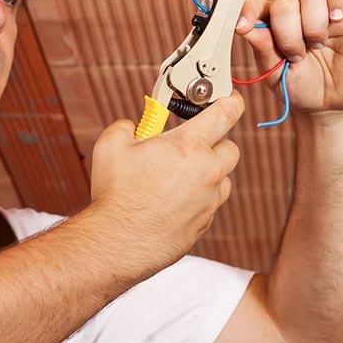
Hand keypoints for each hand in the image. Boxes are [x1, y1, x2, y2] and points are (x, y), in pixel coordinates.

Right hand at [88, 93, 244, 269]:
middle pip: (231, 147)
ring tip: (180, 174)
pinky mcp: (205, 222)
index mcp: (187, 146)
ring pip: (223, 177)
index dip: (231, 102)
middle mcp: (206, 172)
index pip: (226, 114)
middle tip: (192, 143)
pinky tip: (175, 198)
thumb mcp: (111, 145)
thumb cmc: (115, 195)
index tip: (231, 99)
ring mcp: (209, 200)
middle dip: (215, 141)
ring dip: (210, 171)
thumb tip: (133, 125)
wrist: (117, 243)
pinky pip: (212, 202)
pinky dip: (201, 196)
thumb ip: (128, 125)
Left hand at [235, 0, 342, 117]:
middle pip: (285, 4)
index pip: (255, 6)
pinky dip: (339, 0)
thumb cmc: (301, 86)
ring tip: (318, 46)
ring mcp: (321, 8)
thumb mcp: (276, 74)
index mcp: (271, 24)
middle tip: (297, 56)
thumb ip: (263, 48)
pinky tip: (337, 20)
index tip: (241, 27)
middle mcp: (295, 11)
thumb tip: (245, 26)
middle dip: (288, 34)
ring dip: (313, 26)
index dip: (247, 11)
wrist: (332, 103)